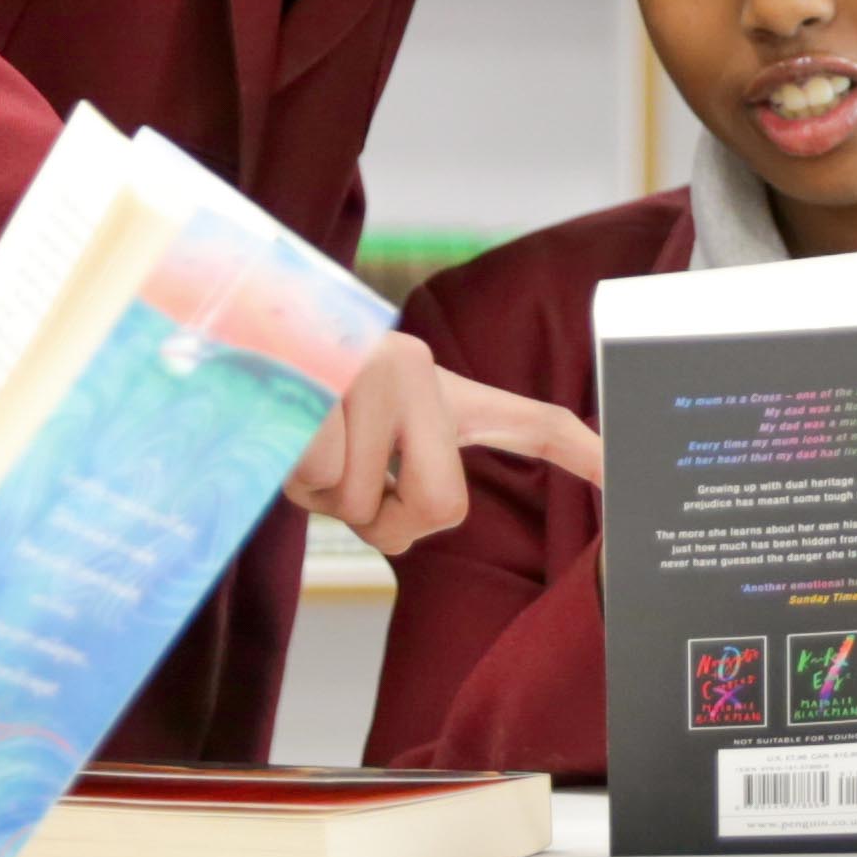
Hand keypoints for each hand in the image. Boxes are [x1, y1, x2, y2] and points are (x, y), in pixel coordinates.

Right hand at [286, 337, 604, 545]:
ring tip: (303, 441)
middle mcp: (422, 371)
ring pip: (361, 505)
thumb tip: (403, 530)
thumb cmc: (298, 395)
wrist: (227, 327)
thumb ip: (394, 477)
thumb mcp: (358, 433)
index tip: (630, 478)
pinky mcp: (328, 381)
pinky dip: (290, 480)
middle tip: (358, 497)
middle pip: (440, 507)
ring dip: (320, 497)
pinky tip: (280, 431)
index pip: (532, 422)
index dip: (585, 456)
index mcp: (442, 388)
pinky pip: (318, 483)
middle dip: (392, 526)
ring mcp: (377, 372)